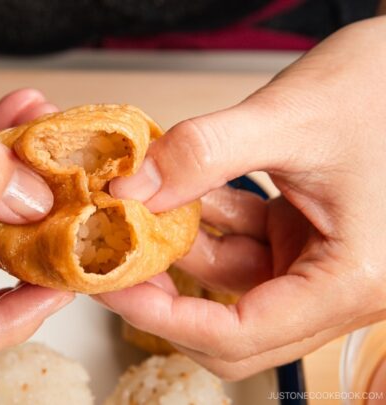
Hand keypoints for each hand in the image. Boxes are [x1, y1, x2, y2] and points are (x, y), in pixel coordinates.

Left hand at [97, 16, 385, 379]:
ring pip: (233, 287)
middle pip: (236, 333)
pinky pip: (245, 248)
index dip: (165, 318)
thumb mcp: (288, 116)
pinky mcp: (312, 236)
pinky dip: (207, 224)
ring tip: (132, 212)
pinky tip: (172, 190)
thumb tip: (128, 189)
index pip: (243, 334)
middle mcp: (346, 286)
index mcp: (355, 280)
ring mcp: (327, 263)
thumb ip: (204, 154)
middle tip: (108, 262)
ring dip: (181, 253)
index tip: (112, 284)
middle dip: (167, 300)